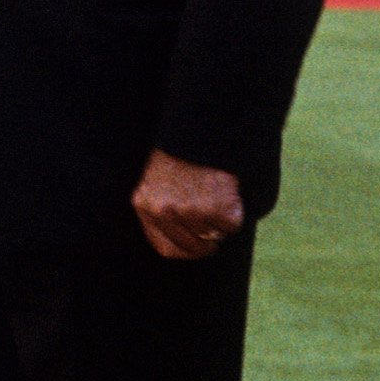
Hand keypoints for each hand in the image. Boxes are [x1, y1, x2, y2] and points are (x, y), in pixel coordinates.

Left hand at [131, 148, 246, 260]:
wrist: (200, 129)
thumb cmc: (179, 152)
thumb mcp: (156, 180)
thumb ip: (161, 208)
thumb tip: (183, 240)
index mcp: (145, 205)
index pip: (165, 248)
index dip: (184, 251)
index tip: (196, 248)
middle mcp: (164, 212)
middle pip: (191, 247)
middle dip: (206, 246)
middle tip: (214, 239)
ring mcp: (191, 211)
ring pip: (213, 235)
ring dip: (219, 223)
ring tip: (217, 197)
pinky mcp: (218, 209)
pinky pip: (231, 226)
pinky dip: (234, 214)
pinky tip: (228, 193)